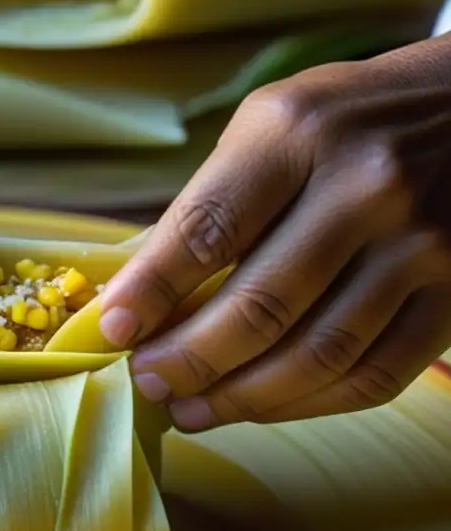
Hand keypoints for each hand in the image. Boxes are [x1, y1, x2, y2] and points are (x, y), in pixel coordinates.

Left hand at [98, 35, 450, 430]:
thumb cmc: (344, 122)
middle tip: (148, 381)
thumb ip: (207, 207)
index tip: (111, 331)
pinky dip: (307, 404)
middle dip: (189, 359)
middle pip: (260, 306)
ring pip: (318, 354)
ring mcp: (421, 243)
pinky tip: (259, 407)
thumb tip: (135, 296)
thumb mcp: (268, 130)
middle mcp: (364, 185)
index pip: (207, 230)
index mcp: (296, 134)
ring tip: (190, 408)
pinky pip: (375, 375)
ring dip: (241, 397)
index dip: (151, 292)